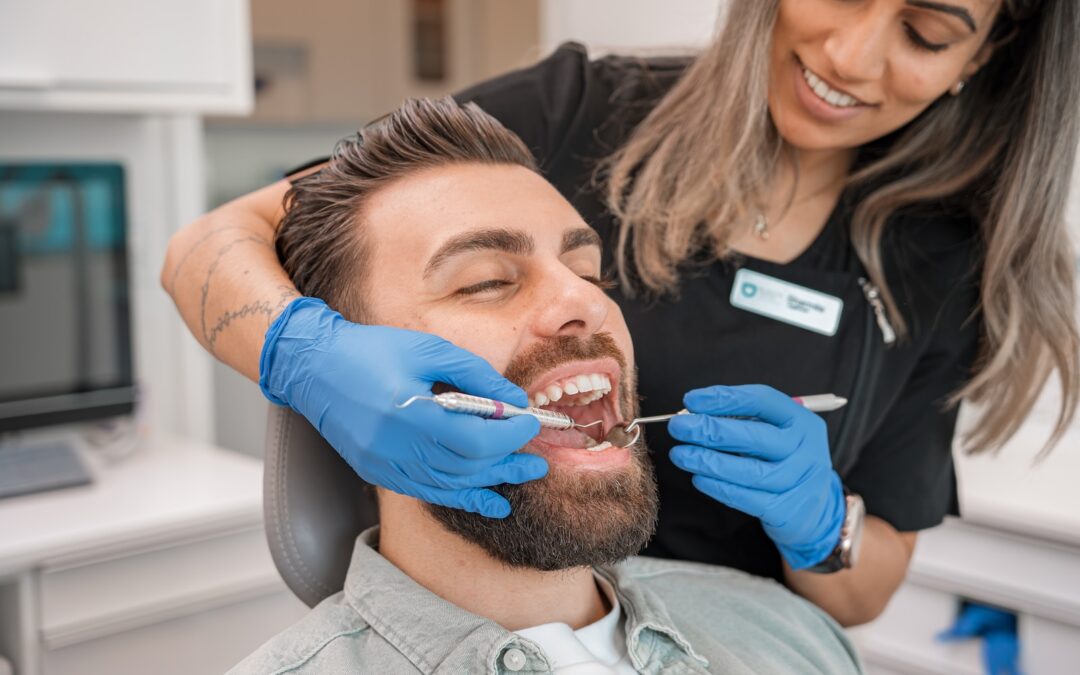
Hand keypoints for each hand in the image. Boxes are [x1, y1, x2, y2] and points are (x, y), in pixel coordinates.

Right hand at [259, 297, 545, 517]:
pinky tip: (488, 499)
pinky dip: (462, 496)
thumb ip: (475, 375)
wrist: (314, 367)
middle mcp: (395, 447)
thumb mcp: (428, 349)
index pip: (474, 438)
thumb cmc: (371, 350)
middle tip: (539, 461)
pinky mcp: (379, 473)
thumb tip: (514, 402)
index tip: (532, 424)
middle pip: (466, 466)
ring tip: (522, 476)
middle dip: (508, 463)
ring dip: (490, 482)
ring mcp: (385, 465)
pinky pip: (429, 492)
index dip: (510, 436)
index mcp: (408, 412)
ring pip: (450, 485)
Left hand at [667, 384, 844, 568]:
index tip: (691, 400)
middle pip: (755, 436)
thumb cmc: (783, 461)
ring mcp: (799, 481)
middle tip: (679, 427)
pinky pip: (747, 498)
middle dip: (710, 429)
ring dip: (709, 461)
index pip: (762, 401)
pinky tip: (699, 478)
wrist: (814, 510)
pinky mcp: (787, 510)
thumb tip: (695, 414)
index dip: (724, 399)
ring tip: (681, 454)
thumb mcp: (775, 433)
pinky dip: (719, 488)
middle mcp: (806, 449)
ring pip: (750, 471)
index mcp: (801, 421)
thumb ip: (742, 420)